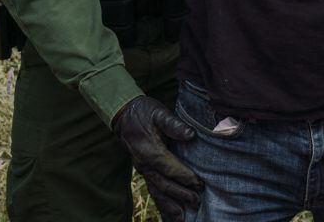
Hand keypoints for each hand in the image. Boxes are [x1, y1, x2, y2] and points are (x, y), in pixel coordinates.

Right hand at [113, 95, 201, 220]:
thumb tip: (191, 134)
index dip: (183, 175)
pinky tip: (170, 213)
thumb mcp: (159, 112)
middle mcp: (143, 163)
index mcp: (148, 149)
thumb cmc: (144, 112)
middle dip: (180, 193)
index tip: (199, 183)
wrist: (124, 115)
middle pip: (163, 182)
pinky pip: (153, 189)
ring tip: (182, 217)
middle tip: (197, 200)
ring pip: (156, 190)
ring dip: (169, 204)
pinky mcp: (144, 171)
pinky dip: (161, 203)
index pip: (168, 165)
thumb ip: (174, 124)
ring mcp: (142, 169)